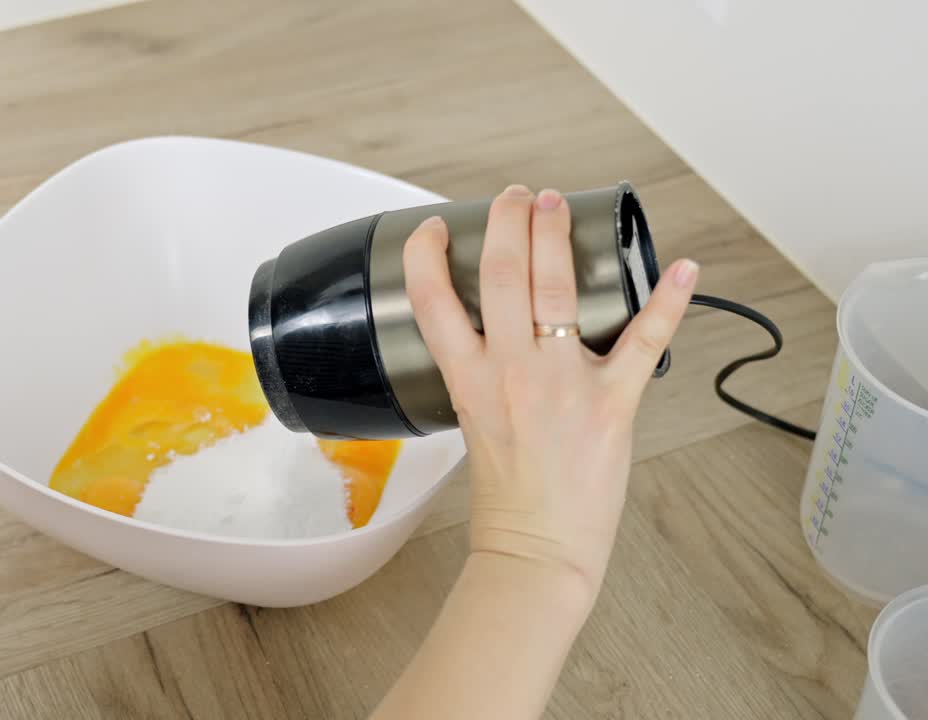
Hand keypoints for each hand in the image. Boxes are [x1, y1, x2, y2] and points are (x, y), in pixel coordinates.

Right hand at [404, 186, 696, 600]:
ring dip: (557, 237)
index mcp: (469, 379)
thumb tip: (502, 332)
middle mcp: (511, 372)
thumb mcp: (474, 422)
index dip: (426, 254)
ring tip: (556, 205)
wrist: (537, 546)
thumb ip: (485, 372)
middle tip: (515, 198)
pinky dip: (670, 301)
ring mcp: (563, 384)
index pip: (432, 301)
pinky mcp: (612, 403)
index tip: (433, 228)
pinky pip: (645, 341)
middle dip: (507, 222)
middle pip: (501, 274)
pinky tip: (685, 268)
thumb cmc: (506, 495)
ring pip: (558, 290)